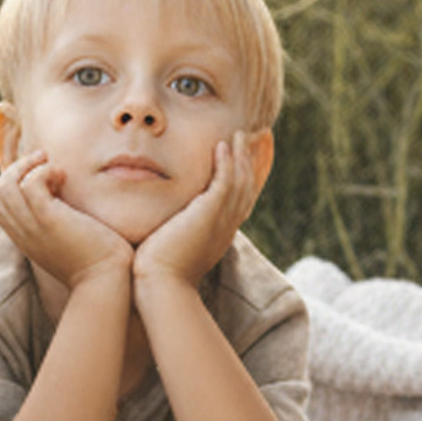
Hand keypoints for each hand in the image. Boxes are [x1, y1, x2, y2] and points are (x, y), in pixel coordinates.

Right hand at [0, 150, 131, 290]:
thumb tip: (60, 196)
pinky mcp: (48, 220)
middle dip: (17, 169)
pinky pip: (30, 184)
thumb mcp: (65, 239)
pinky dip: (44, 171)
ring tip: (53, 168)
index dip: (13, 181)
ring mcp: (32, 227)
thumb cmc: (94, 260)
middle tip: (44, 162)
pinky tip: (63, 177)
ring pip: (5, 185)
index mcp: (23, 237)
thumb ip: (55, 223)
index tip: (42, 177)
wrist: (105, 281)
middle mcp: (22, 232)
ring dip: (28, 166)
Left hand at [133, 132, 259, 290]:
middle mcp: (227, 226)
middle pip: (249, 187)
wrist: (161, 286)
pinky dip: (227, 163)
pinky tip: (224, 145)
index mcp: (221, 233)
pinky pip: (225, 182)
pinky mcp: (210, 214)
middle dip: (256, 161)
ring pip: (241, 182)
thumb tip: (162, 227)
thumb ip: (175, 232)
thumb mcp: (173, 247)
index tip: (250, 157)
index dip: (249, 176)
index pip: (242, 199)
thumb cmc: (158, 272)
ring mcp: (222, 220)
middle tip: (262, 139)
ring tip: (243, 134)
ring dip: (243, 155)